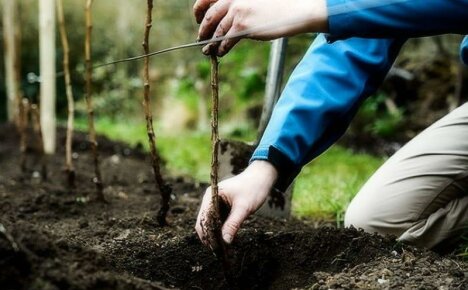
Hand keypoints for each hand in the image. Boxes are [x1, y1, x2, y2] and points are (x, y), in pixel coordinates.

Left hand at [193, 0, 326, 55]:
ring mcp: (237, 12)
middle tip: (201, 38)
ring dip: (210, 43)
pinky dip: (221, 48)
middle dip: (203, 29)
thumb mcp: (254, 0)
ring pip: (217, 31)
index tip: (197, 18)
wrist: (295, 10)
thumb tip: (223, 18)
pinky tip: (220, 52)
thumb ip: (238, 5)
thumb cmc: (278, 5)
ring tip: (208, 50)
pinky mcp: (243, 27)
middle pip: (209, 16)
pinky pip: (226, 40)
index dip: (198, 9)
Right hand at [195, 160, 277, 247]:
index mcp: (211, 195)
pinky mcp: (221, 207)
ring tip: (222, 249)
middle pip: (203, 222)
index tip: (215, 248)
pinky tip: (226, 239)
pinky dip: (220, 230)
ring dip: (214, 234)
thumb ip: (233, 224)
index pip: (203, 218)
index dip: (208, 234)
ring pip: (209, 223)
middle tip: (219, 251)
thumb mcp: (244, 208)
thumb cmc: (253, 188)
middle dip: (209, 236)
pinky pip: (217, 221)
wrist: (261, 177)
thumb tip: (225, 241)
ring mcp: (214, 203)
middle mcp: (209, 199)